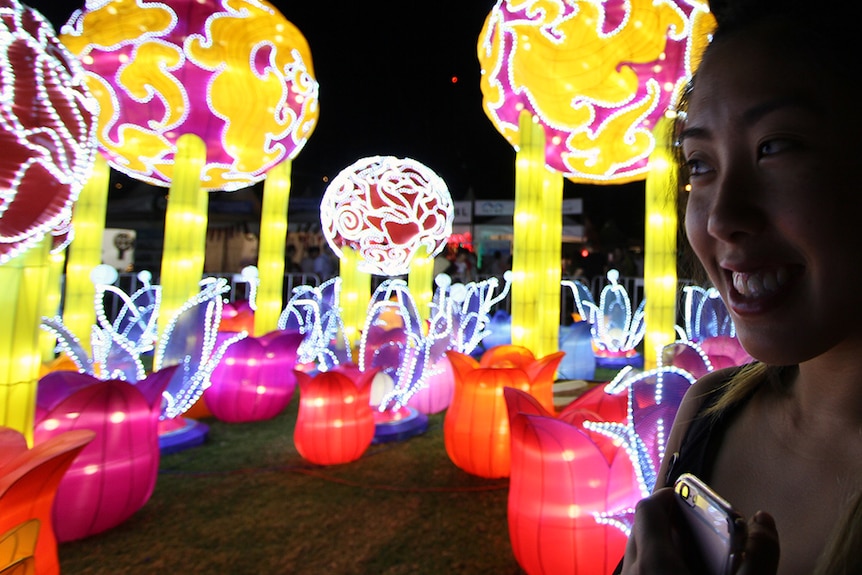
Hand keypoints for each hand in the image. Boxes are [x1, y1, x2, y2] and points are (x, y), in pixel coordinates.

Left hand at [620, 488, 779, 573]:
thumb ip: (760, 555)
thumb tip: (763, 519)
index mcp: (654, 562)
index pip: (648, 508)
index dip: (669, 496)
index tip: (693, 498)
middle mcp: (632, 572)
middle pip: (642, 528)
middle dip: (669, 522)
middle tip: (700, 530)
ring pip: (639, 551)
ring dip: (664, 545)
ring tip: (695, 556)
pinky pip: (640, 569)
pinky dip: (659, 564)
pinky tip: (684, 573)